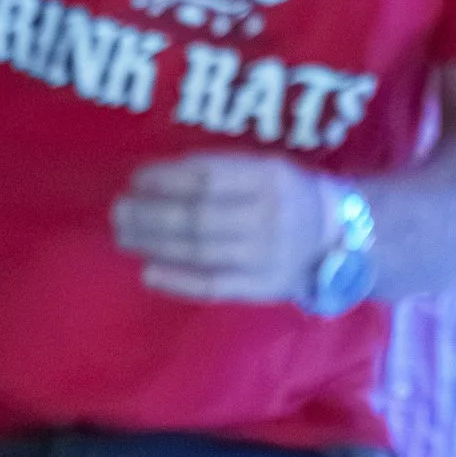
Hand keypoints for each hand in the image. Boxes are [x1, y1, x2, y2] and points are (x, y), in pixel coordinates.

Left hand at [112, 155, 340, 302]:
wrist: (337, 237)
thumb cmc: (288, 195)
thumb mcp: (266, 167)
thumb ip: (221, 170)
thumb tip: (156, 177)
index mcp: (270, 179)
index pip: (208, 178)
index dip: (166, 179)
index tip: (135, 180)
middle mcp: (268, 218)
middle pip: (198, 217)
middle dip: (150, 214)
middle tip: (118, 210)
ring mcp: (265, 257)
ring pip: (200, 252)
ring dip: (154, 244)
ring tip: (123, 235)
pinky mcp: (261, 289)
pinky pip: (214, 286)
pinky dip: (178, 281)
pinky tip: (149, 271)